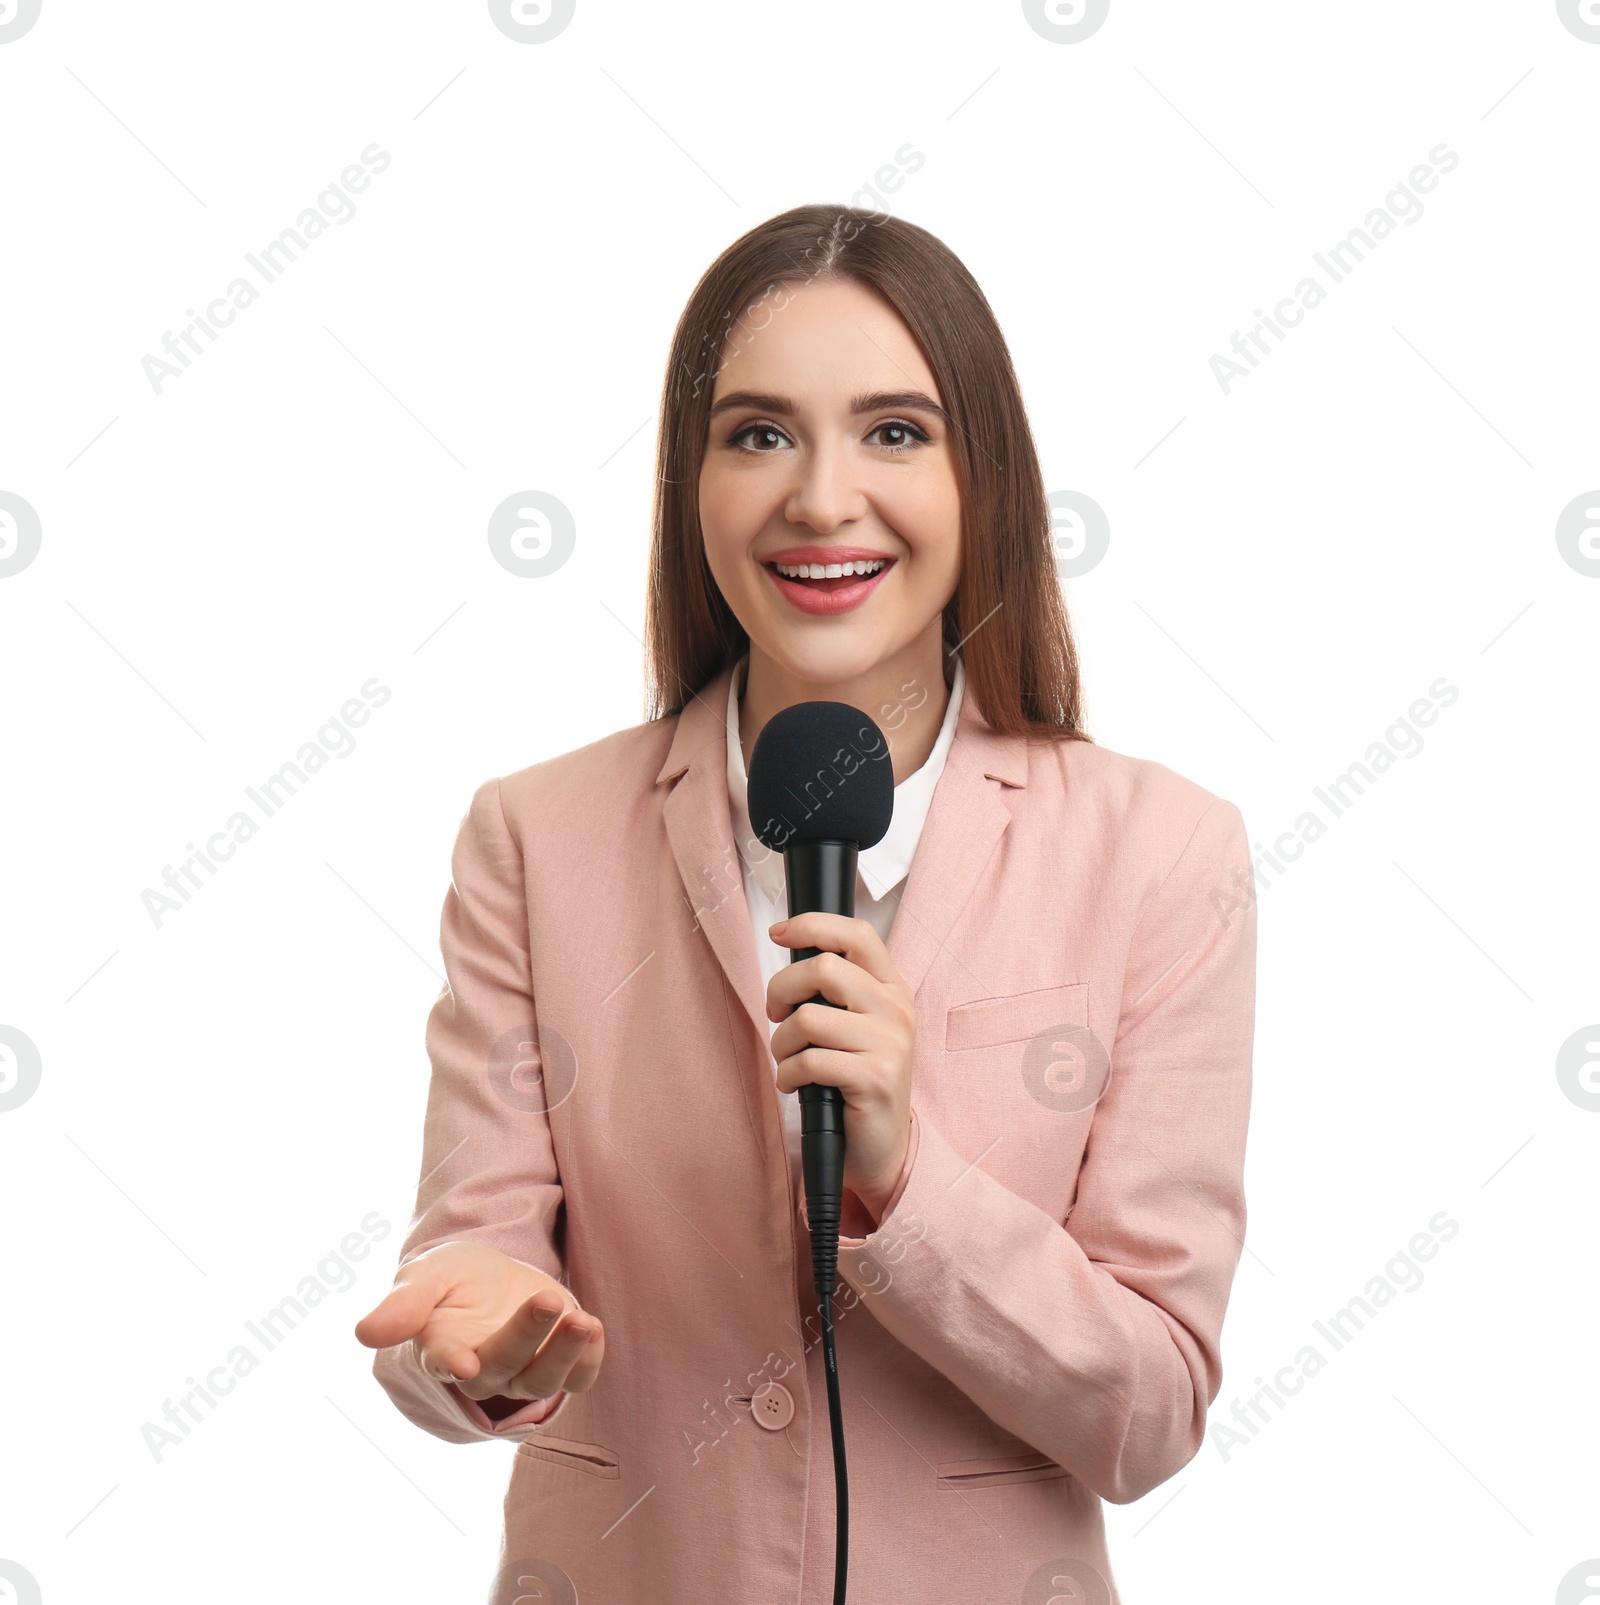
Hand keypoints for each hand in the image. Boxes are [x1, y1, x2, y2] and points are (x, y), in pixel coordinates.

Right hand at [355, 1241, 603, 1414]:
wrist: (490, 1279)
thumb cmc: (452, 1279)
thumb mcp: (429, 1274)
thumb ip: (404, 1302)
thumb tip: (364, 1333)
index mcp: (442, 1348)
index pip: (444, 1363)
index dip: (451, 1363)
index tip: (462, 1361)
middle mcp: (483, 1368)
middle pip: (503, 1366)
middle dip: (527, 1336)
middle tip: (546, 1298)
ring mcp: (522, 1370)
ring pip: (542, 1379)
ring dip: (564, 1352)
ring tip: (582, 1319)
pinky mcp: (559, 1361)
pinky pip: (577, 1378)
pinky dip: (588, 1360)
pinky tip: (594, 1329)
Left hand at [766, 911, 913, 1227]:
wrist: (884, 1147)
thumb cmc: (857, 1080)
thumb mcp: (857, 1025)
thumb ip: (836, 989)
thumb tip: (789, 949)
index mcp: (891, 988)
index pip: (857, 934)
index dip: (813, 925)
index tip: (778, 932)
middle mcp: (896, 1010)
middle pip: (824, 968)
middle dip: (782, 990)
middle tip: (775, 1014)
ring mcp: (890, 1044)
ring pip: (808, 1018)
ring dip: (781, 1043)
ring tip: (786, 1060)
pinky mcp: (875, 1079)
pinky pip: (809, 1061)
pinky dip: (787, 1074)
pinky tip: (793, 1084)